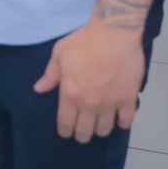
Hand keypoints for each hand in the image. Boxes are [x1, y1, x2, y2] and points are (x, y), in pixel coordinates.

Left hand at [32, 22, 147, 142]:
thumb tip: (39, 89)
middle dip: (82, 135)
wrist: (114, 33)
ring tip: (99, 125)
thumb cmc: (84, 41)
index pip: (65, 123)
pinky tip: (119, 119)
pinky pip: (126, 120)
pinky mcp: (128, 98)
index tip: (66, 133)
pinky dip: (122, 123)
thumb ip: (50, 74)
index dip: (65, 131)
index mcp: (70, 94)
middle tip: (82, 132)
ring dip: (100, 130)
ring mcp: (110, 103)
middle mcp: (89, 104)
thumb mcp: (60, 54)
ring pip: (105, 129)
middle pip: (85, 131)